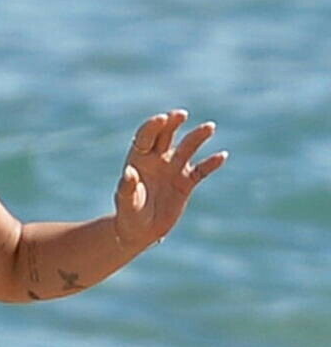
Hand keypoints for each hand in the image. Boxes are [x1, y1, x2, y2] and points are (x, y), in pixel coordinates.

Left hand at [114, 109, 227, 251]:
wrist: (140, 232)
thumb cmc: (128, 215)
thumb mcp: (125, 203)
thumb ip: (126, 188)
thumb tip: (129, 172)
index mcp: (139, 159)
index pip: (146, 136)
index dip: (154, 126)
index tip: (162, 119)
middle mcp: (158, 159)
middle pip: (167, 134)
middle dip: (174, 122)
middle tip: (182, 114)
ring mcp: (173, 169)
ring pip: (187, 148)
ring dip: (198, 136)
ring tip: (209, 127)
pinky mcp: (186, 183)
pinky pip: (201, 170)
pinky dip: (211, 163)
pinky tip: (222, 156)